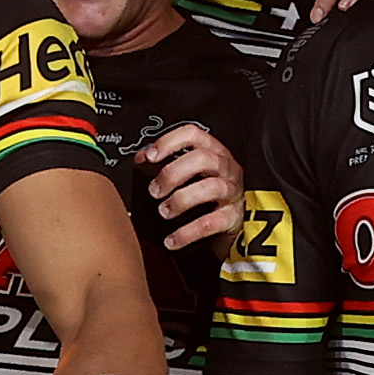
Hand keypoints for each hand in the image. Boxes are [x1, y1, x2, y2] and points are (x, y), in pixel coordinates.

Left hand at [141, 119, 244, 248]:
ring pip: (211, 187)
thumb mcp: (191, 175)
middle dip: (172, 173)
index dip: (169, 142)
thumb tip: (140, 158)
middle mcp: (225, 168)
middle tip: (154, 190)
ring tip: (164, 212)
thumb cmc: (207, 197)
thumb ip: (168, 165)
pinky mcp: (233, 218)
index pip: (193, 135)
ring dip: (181, 200)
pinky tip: (172, 240)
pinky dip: (187, 232)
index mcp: (213, 153)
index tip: (149, 156)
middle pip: (202, 158)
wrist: (230, 228)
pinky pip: (210, 223)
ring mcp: (232, 192)